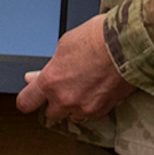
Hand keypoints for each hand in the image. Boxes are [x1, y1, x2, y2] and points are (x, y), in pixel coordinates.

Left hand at [15, 14, 134, 120]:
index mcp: (50, 81)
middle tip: (62, 86)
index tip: (30, 96)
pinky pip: (90, 115)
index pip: (26, 102)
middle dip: (55, 102)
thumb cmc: (97, 38)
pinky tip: (96, 89)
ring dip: (73, 105)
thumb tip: (34, 77)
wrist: (126, 45)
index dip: (28, 99)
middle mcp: (65, 99)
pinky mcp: (103, 111)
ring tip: (83, 85)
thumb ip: (50, 67)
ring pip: (72, 115)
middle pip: (51, 113)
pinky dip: (90, 106)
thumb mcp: (64, 45)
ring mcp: (85, 108)